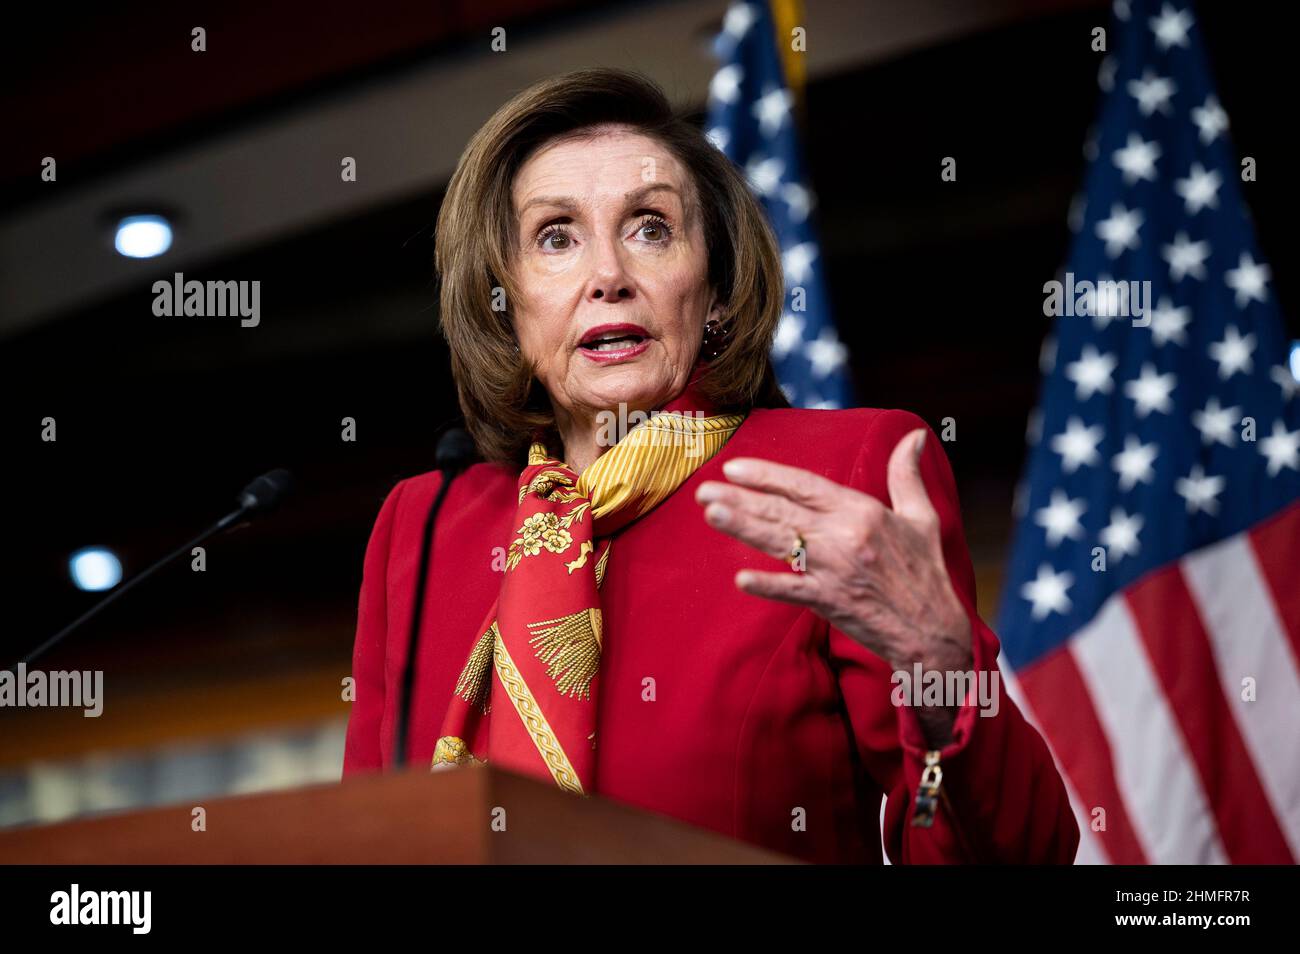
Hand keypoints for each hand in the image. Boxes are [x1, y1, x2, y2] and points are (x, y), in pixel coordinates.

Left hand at [695, 429, 973, 740]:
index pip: (805, 485)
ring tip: (711, 513)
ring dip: (743, 528)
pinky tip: (740, 578)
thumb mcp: (922, 517)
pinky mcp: (832, 602)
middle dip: (741, 499)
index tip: (735, 467)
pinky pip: (793, 591)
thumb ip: (907, 475)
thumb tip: (916, 436)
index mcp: (862, 511)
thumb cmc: (926, 573)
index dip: (768, 475)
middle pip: (783, 511)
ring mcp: (836, 569)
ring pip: (780, 543)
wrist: (934, 630)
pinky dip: (768, 585)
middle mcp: (845, 536)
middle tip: (703, 490)